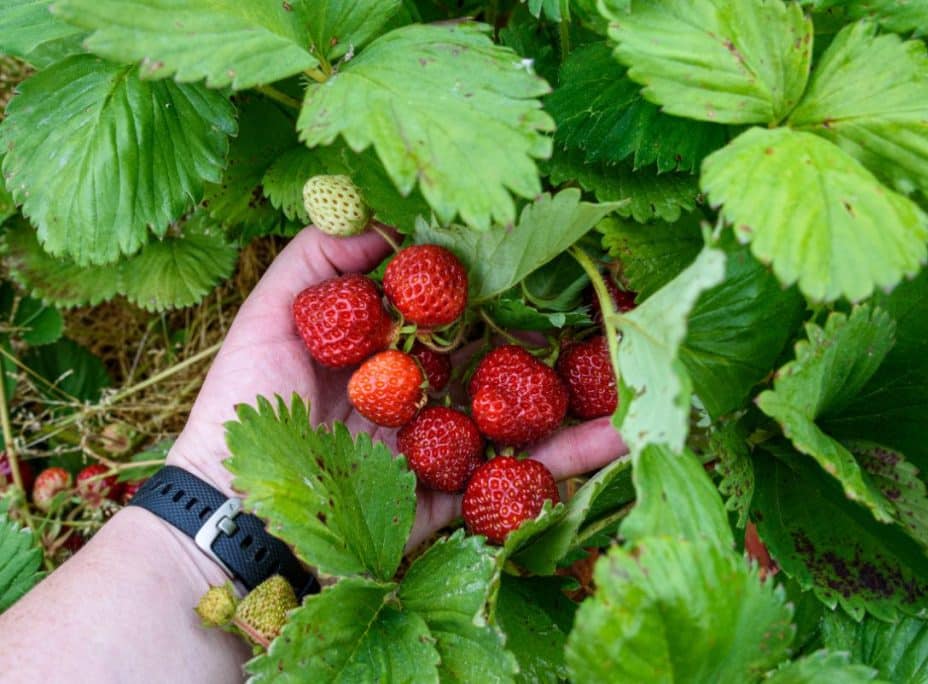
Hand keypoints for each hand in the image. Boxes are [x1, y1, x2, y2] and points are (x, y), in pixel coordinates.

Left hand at [168, 226, 627, 547]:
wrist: (230, 512)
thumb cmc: (245, 406)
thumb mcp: (270, 316)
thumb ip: (319, 258)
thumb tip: (382, 212)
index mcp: (392, 352)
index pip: (461, 311)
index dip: (507, 284)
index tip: (557, 252)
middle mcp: (425, 396)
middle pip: (504, 362)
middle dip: (563, 339)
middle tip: (624, 311)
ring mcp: (443, 450)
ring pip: (525, 419)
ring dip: (587, 399)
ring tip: (643, 373)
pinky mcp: (452, 504)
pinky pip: (517, 483)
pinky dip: (571, 463)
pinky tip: (623, 437)